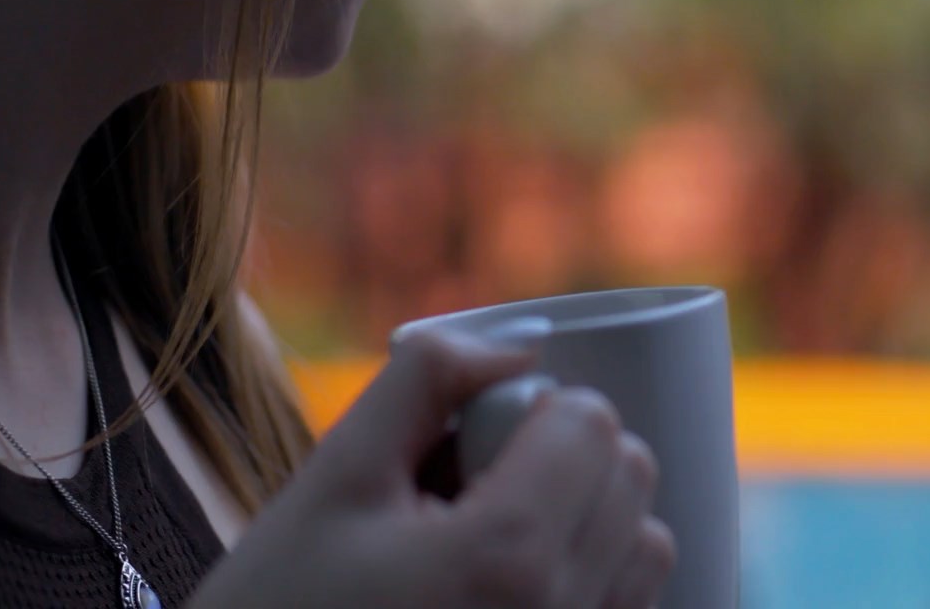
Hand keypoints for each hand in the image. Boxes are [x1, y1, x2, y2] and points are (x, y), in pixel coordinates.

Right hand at [189, 329, 675, 608]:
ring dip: (588, 520)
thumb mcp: (335, 474)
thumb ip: (429, 380)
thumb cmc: (283, 603)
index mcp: (508, 559)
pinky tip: (505, 591)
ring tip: (490, 545)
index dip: (537, 407)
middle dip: (564, 458)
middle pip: (633, 481)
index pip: (595, 426)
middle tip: (470, 493)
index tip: (471, 441)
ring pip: (647, 550)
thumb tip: (520, 346)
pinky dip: (588, 580)